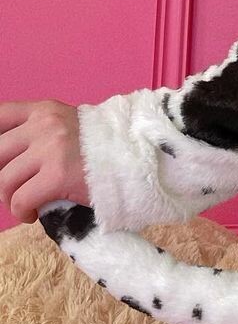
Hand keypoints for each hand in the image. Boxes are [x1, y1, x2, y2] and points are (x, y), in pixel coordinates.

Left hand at [0, 100, 89, 223]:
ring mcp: (51, 148)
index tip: (2, 161)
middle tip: (13, 189)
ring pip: (4, 180)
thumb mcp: (66, 126)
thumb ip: (37, 133)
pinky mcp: (58, 175)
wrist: (138, 158)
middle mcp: (44, 124)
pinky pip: (19, 200)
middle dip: (1, 177)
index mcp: (44, 110)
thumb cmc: (100, 148)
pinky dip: (21, 211)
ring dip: (10, 198)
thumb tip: (4, 159)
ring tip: (25, 203)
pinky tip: (32, 213)